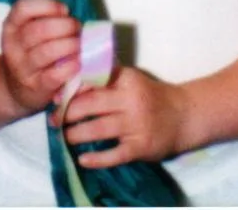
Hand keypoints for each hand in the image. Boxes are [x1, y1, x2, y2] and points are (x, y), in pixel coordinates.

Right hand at [0, 0, 80, 114]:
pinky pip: (53, 75)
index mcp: (11, 27)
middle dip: (65, 25)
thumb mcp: (29, 31)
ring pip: (47, 51)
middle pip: (39, 29)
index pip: (23, 8)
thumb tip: (69, 16)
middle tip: (77, 28)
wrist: (17, 87)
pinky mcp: (36, 87)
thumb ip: (46, 20)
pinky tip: (78, 63)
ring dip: (69, 45)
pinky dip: (69, 67)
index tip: (64, 9)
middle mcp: (13, 47)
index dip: (47, 5)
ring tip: (80, 44)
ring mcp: (22, 69)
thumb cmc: (31, 51)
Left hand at [62, 66, 186, 165]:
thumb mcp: (130, 81)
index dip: (71, 89)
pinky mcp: (140, 147)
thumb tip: (70, 87)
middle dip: (68, 113)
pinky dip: (96, 158)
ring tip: (64, 137)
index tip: (56, 97)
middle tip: (54, 120)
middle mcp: (131, 99)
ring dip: (76, 134)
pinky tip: (83, 159)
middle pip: (91, 104)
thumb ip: (105, 81)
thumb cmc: (150, 96)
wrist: (183, 116)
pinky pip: (114, 155)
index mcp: (126, 78)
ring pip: (98, 129)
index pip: (92, 80)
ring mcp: (136, 124)